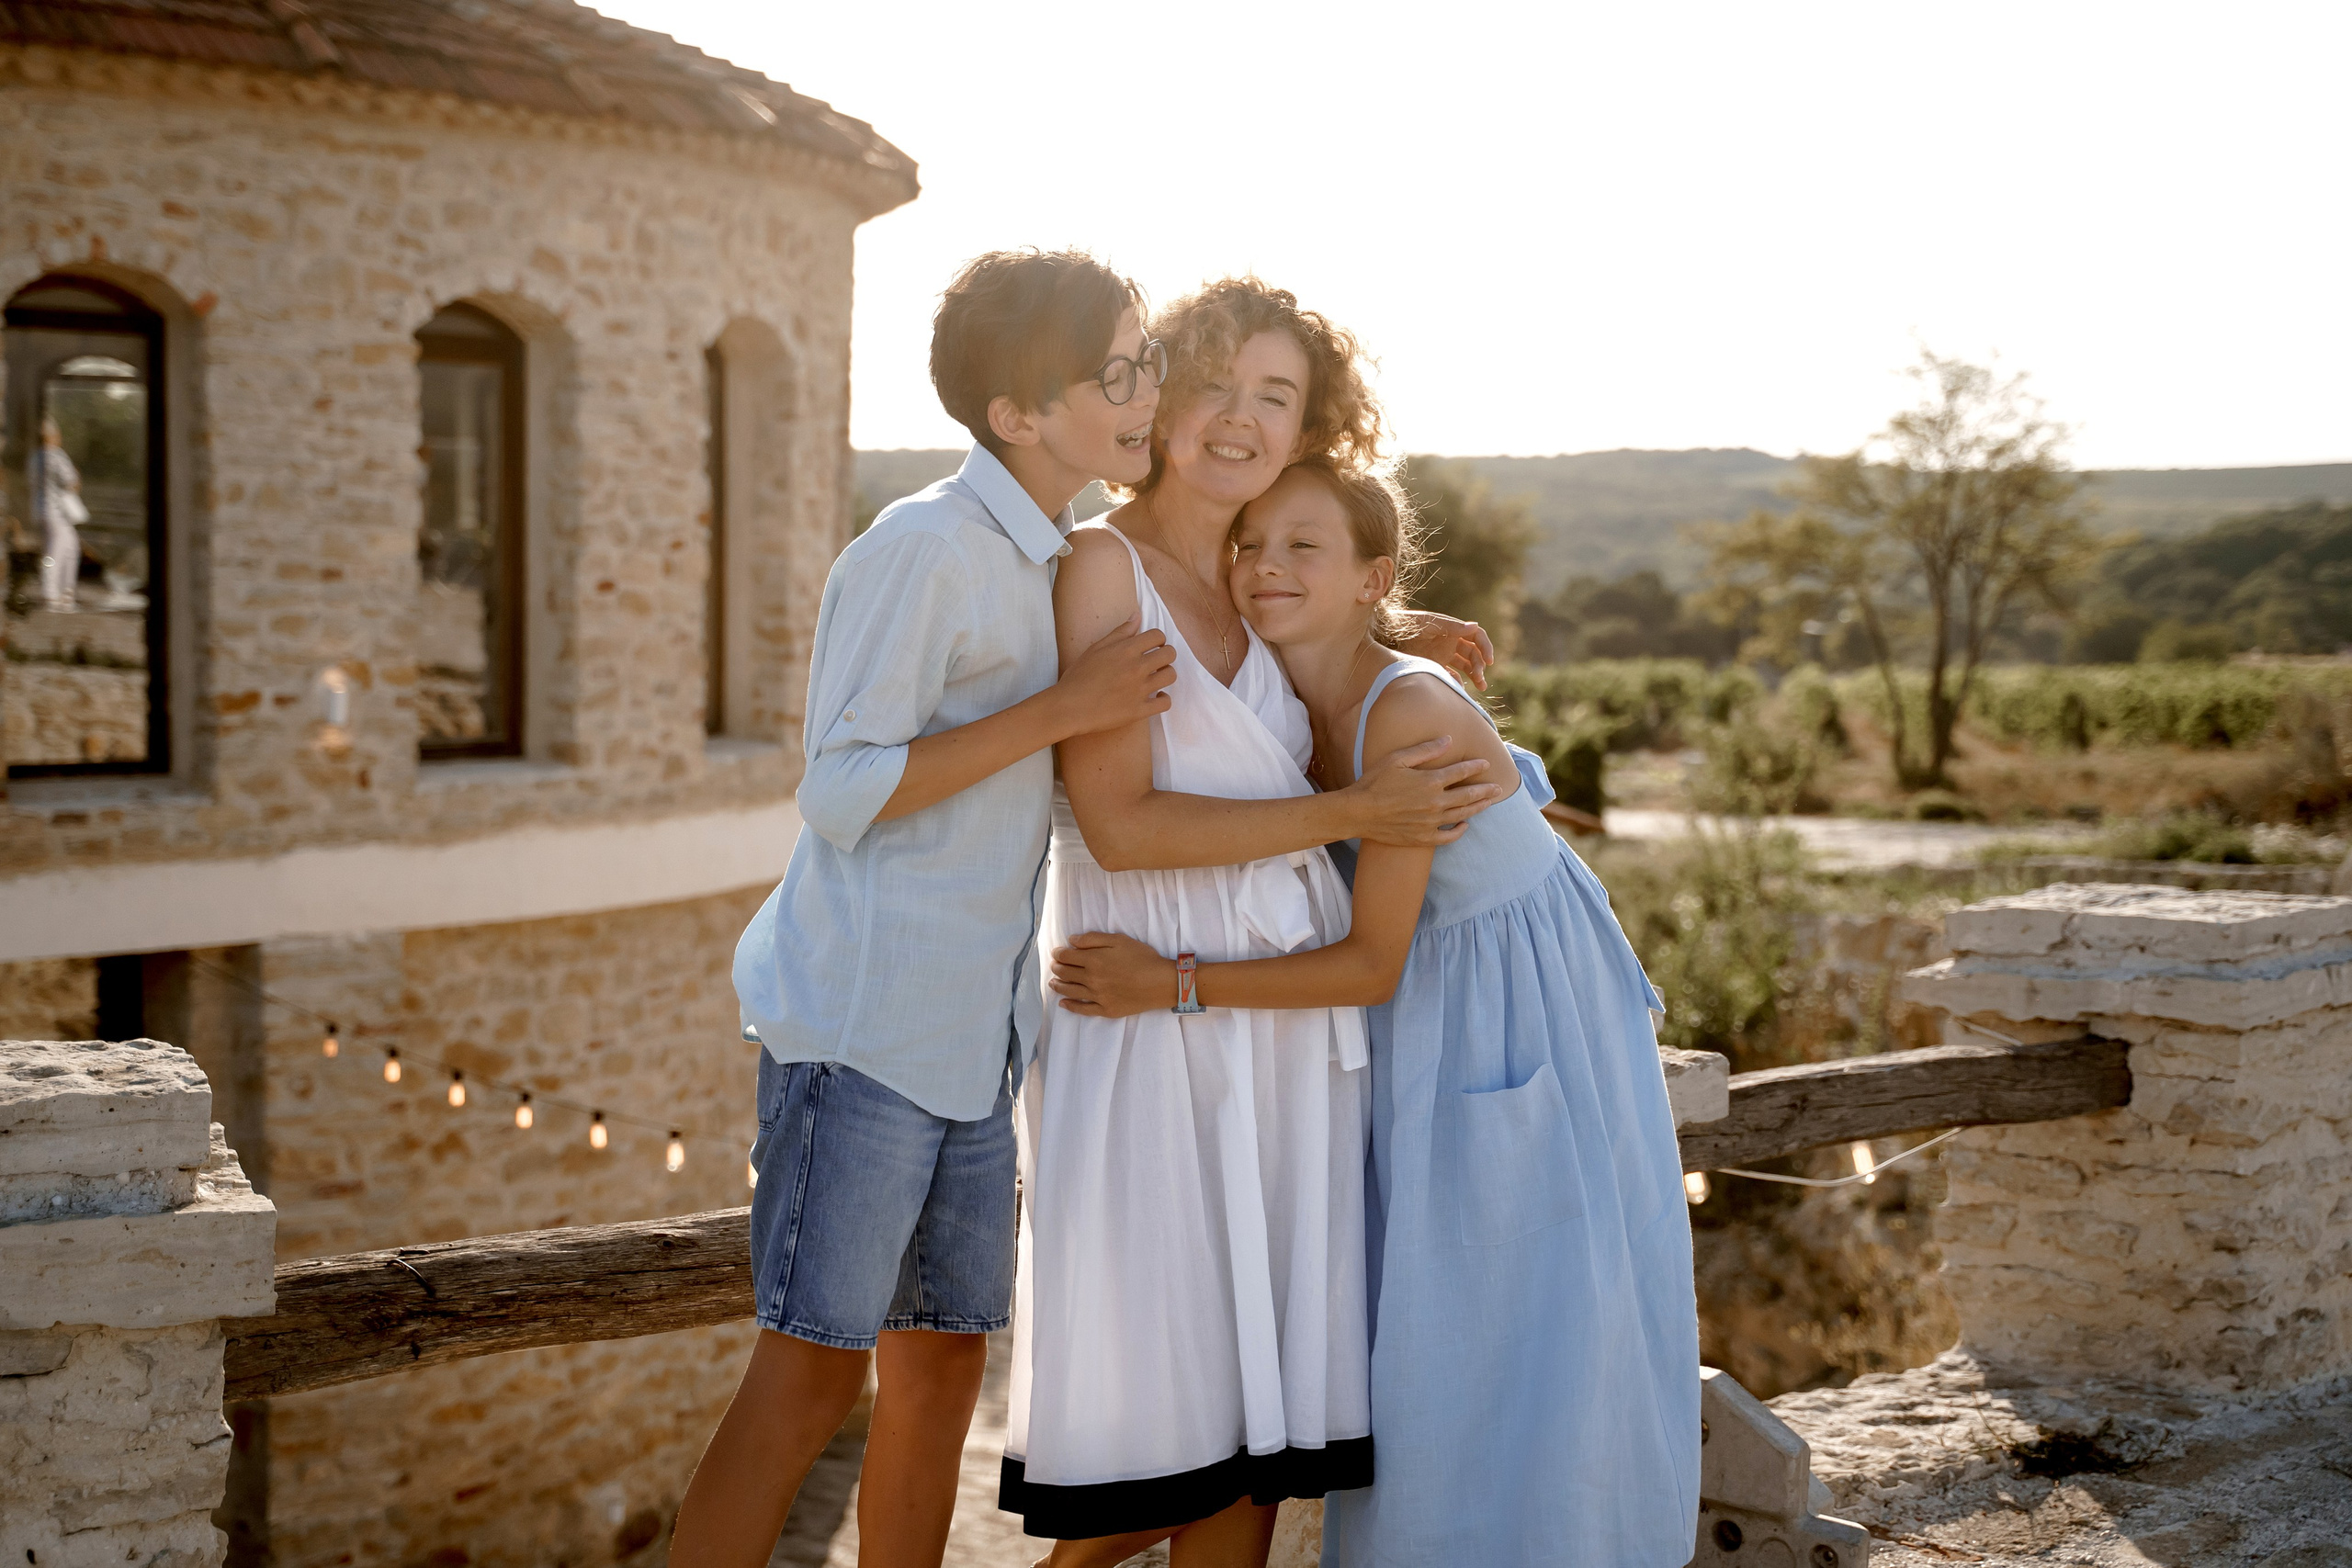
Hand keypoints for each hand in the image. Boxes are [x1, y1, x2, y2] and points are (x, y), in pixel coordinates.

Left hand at [1048, 932, 1176, 1017]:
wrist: (1161, 983)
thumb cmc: (1142, 958)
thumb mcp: (1119, 940)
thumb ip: (1093, 939)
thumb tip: (1071, 941)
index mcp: (1093, 960)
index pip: (1066, 957)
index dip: (1058, 953)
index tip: (1056, 952)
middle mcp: (1091, 979)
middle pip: (1066, 974)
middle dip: (1057, 968)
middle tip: (1054, 966)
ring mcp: (1098, 997)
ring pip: (1070, 991)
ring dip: (1058, 986)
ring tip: (1052, 983)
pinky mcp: (1106, 1010)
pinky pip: (1083, 1010)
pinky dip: (1070, 1007)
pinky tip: (1063, 1004)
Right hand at [1053, 614, 1175, 738]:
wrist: (1069, 707)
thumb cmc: (1079, 676)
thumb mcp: (1097, 648)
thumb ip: (1120, 632)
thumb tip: (1138, 615)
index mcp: (1126, 650)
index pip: (1158, 635)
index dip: (1157, 639)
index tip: (1152, 646)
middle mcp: (1137, 667)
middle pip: (1169, 654)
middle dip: (1165, 654)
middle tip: (1156, 660)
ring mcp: (1140, 690)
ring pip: (1170, 676)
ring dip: (1165, 674)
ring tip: (1156, 677)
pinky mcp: (1140, 710)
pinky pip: (1165, 703)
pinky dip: (1163, 699)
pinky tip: (1156, 697)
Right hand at [1343, 737, 1506, 845]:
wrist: (1358, 813)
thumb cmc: (1374, 782)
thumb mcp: (1397, 759)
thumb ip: (1425, 749)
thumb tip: (1448, 739)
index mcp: (1430, 781)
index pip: (1460, 772)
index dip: (1475, 767)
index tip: (1485, 763)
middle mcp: (1435, 803)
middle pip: (1468, 795)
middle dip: (1486, 790)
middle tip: (1499, 787)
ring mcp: (1430, 822)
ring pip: (1462, 814)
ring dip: (1479, 807)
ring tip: (1490, 802)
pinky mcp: (1423, 838)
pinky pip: (1448, 836)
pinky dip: (1460, 831)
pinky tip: (1465, 825)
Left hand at [1396, 610, 1494, 690]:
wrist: (1384, 634)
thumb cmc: (1406, 623)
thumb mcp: (1429, 623)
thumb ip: (1451, 627)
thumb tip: (1475, 626)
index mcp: (1453, 630)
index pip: (1476, 637)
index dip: (1486, 647)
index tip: (1490, 661)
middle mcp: (1450, 643)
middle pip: (1473, 654)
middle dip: (1480, 666)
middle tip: (1480, 679)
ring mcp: (1442, 656)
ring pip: (1465, 667)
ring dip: (1475, 675)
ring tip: (1481, 687)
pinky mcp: (1433, 667)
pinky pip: (1450, 676)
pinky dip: (1457, 683)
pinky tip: (1459, 690)